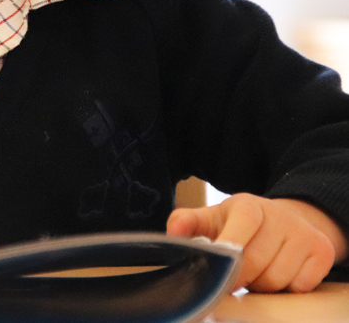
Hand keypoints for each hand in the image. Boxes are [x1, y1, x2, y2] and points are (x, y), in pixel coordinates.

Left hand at [167, 193, 346, 291]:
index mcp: (248, 206)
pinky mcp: (322, 251)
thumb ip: (189, 222)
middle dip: (241, 277)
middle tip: (235, 277)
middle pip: (256, 263)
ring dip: (263, 285)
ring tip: (257, 273)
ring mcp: (302, 233)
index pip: (240, 230)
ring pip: (278, 279)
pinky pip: (301, 286)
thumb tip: (173, 231)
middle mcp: (278, 215)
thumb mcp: (214, 219)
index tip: (221, 267)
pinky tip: (279, 274)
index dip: (229, 251)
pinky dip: (288, 288)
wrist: (285, 222)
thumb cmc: (241, 225)